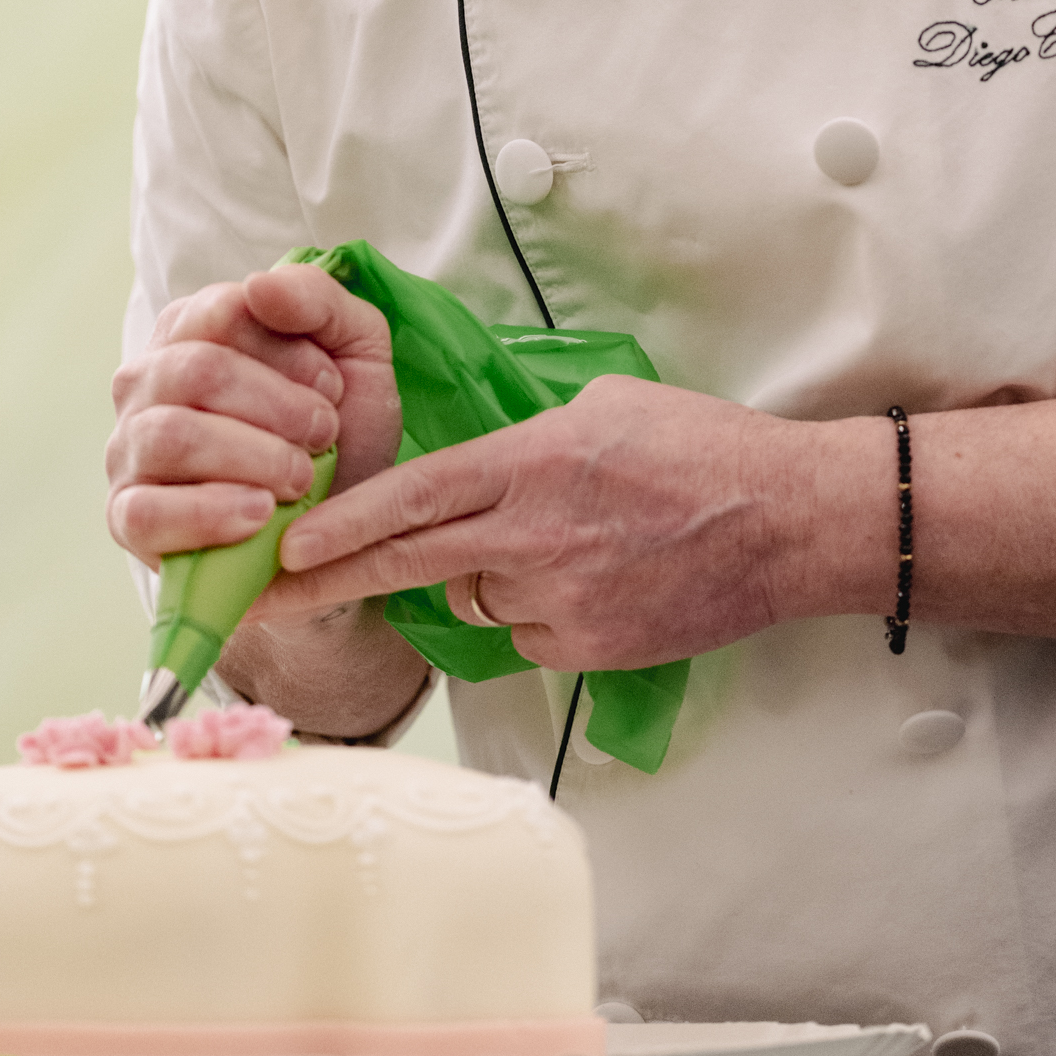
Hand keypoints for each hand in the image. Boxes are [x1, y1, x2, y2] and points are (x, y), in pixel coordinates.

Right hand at [107, 265, 402, 569]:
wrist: (338, 523)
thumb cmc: (340, 425)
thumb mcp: (355, 349)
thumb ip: (317, 300)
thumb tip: (260, 286)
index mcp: (194, 326)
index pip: (225, 312)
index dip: (291, 351)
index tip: (333, 386)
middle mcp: (148, 379)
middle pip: (198, 371)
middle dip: (279, 407)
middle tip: (326, 436)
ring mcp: (128, 448)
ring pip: (172, 437)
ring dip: (255, 458)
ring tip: (302, 479)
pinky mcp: (126, 517)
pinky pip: (146, 513)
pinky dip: (211, 514)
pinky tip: (260, 516)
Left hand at [259, 376, 891, 670]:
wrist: (787, 521)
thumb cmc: (704, 448)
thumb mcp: (604, 406)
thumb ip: (528, 439)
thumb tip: (483, 471)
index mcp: (532, 463)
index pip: (412, 498)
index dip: (341, 525)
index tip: (286, 547)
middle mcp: (532, 537)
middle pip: (410, 563)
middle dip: (330, 580)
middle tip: (269, 598)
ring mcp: (560, 602)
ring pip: (476, 598)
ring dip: (484, 577)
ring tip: (561, 544)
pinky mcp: (588, 650)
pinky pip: (527, 633)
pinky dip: (536, 611)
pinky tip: (592, 579)